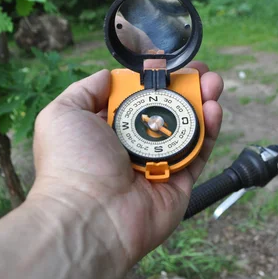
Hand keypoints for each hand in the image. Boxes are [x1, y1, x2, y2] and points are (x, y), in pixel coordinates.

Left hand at [29, 62, 222, 269]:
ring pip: (188, 128)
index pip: (137, 95)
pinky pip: (200, 153)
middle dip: (186, 86)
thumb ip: (87, 89)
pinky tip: (214, 109)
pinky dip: (210, 130)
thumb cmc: (73, 164)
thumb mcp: (63, 113)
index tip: (165, 62)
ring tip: (214, 83)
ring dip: (203, 102)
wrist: (91, 216)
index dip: (153, 77)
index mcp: (108, 127)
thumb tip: (109, 73)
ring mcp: (159, 163)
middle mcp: (135, 144)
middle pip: (168, 108)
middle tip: (202, 70)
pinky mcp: (180, 182)